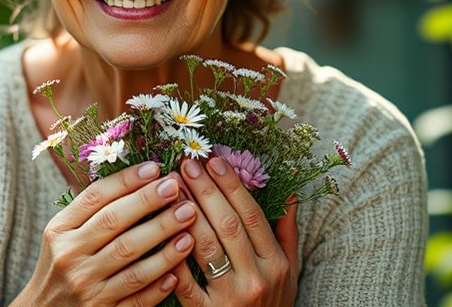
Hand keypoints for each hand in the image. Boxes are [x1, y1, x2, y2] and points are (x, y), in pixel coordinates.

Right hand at [15, 161, 197, 305]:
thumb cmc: (62, 265)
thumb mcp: (63, 234)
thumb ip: (91, 211)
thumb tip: (137, 179)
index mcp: (60, 230)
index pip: (95, 197)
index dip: (126, 180)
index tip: (155, 168)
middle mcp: (70, 256)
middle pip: (113, 222)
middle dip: (148, 202)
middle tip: (176, 188)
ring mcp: (86, 287)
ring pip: (130, 258)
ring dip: (163, 237)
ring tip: (188, 221)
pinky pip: (136, 298)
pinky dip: (158, 284)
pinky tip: (177, 270)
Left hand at [172, 157, 299, 306]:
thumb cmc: (272, 305)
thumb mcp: (289, 271)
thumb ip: (286, 232)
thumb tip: (290, 193)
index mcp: (277, 264)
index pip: (252, 216)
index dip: (233, 186)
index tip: (215, 160)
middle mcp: (256, 279)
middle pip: (228, 226)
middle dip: (206, 191)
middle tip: (186, 163)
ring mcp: (230, 298)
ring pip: (206, 248)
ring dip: (186, 213)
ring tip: (170, 188)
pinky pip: (185, 282)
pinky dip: (173, 255)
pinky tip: (161, 230)